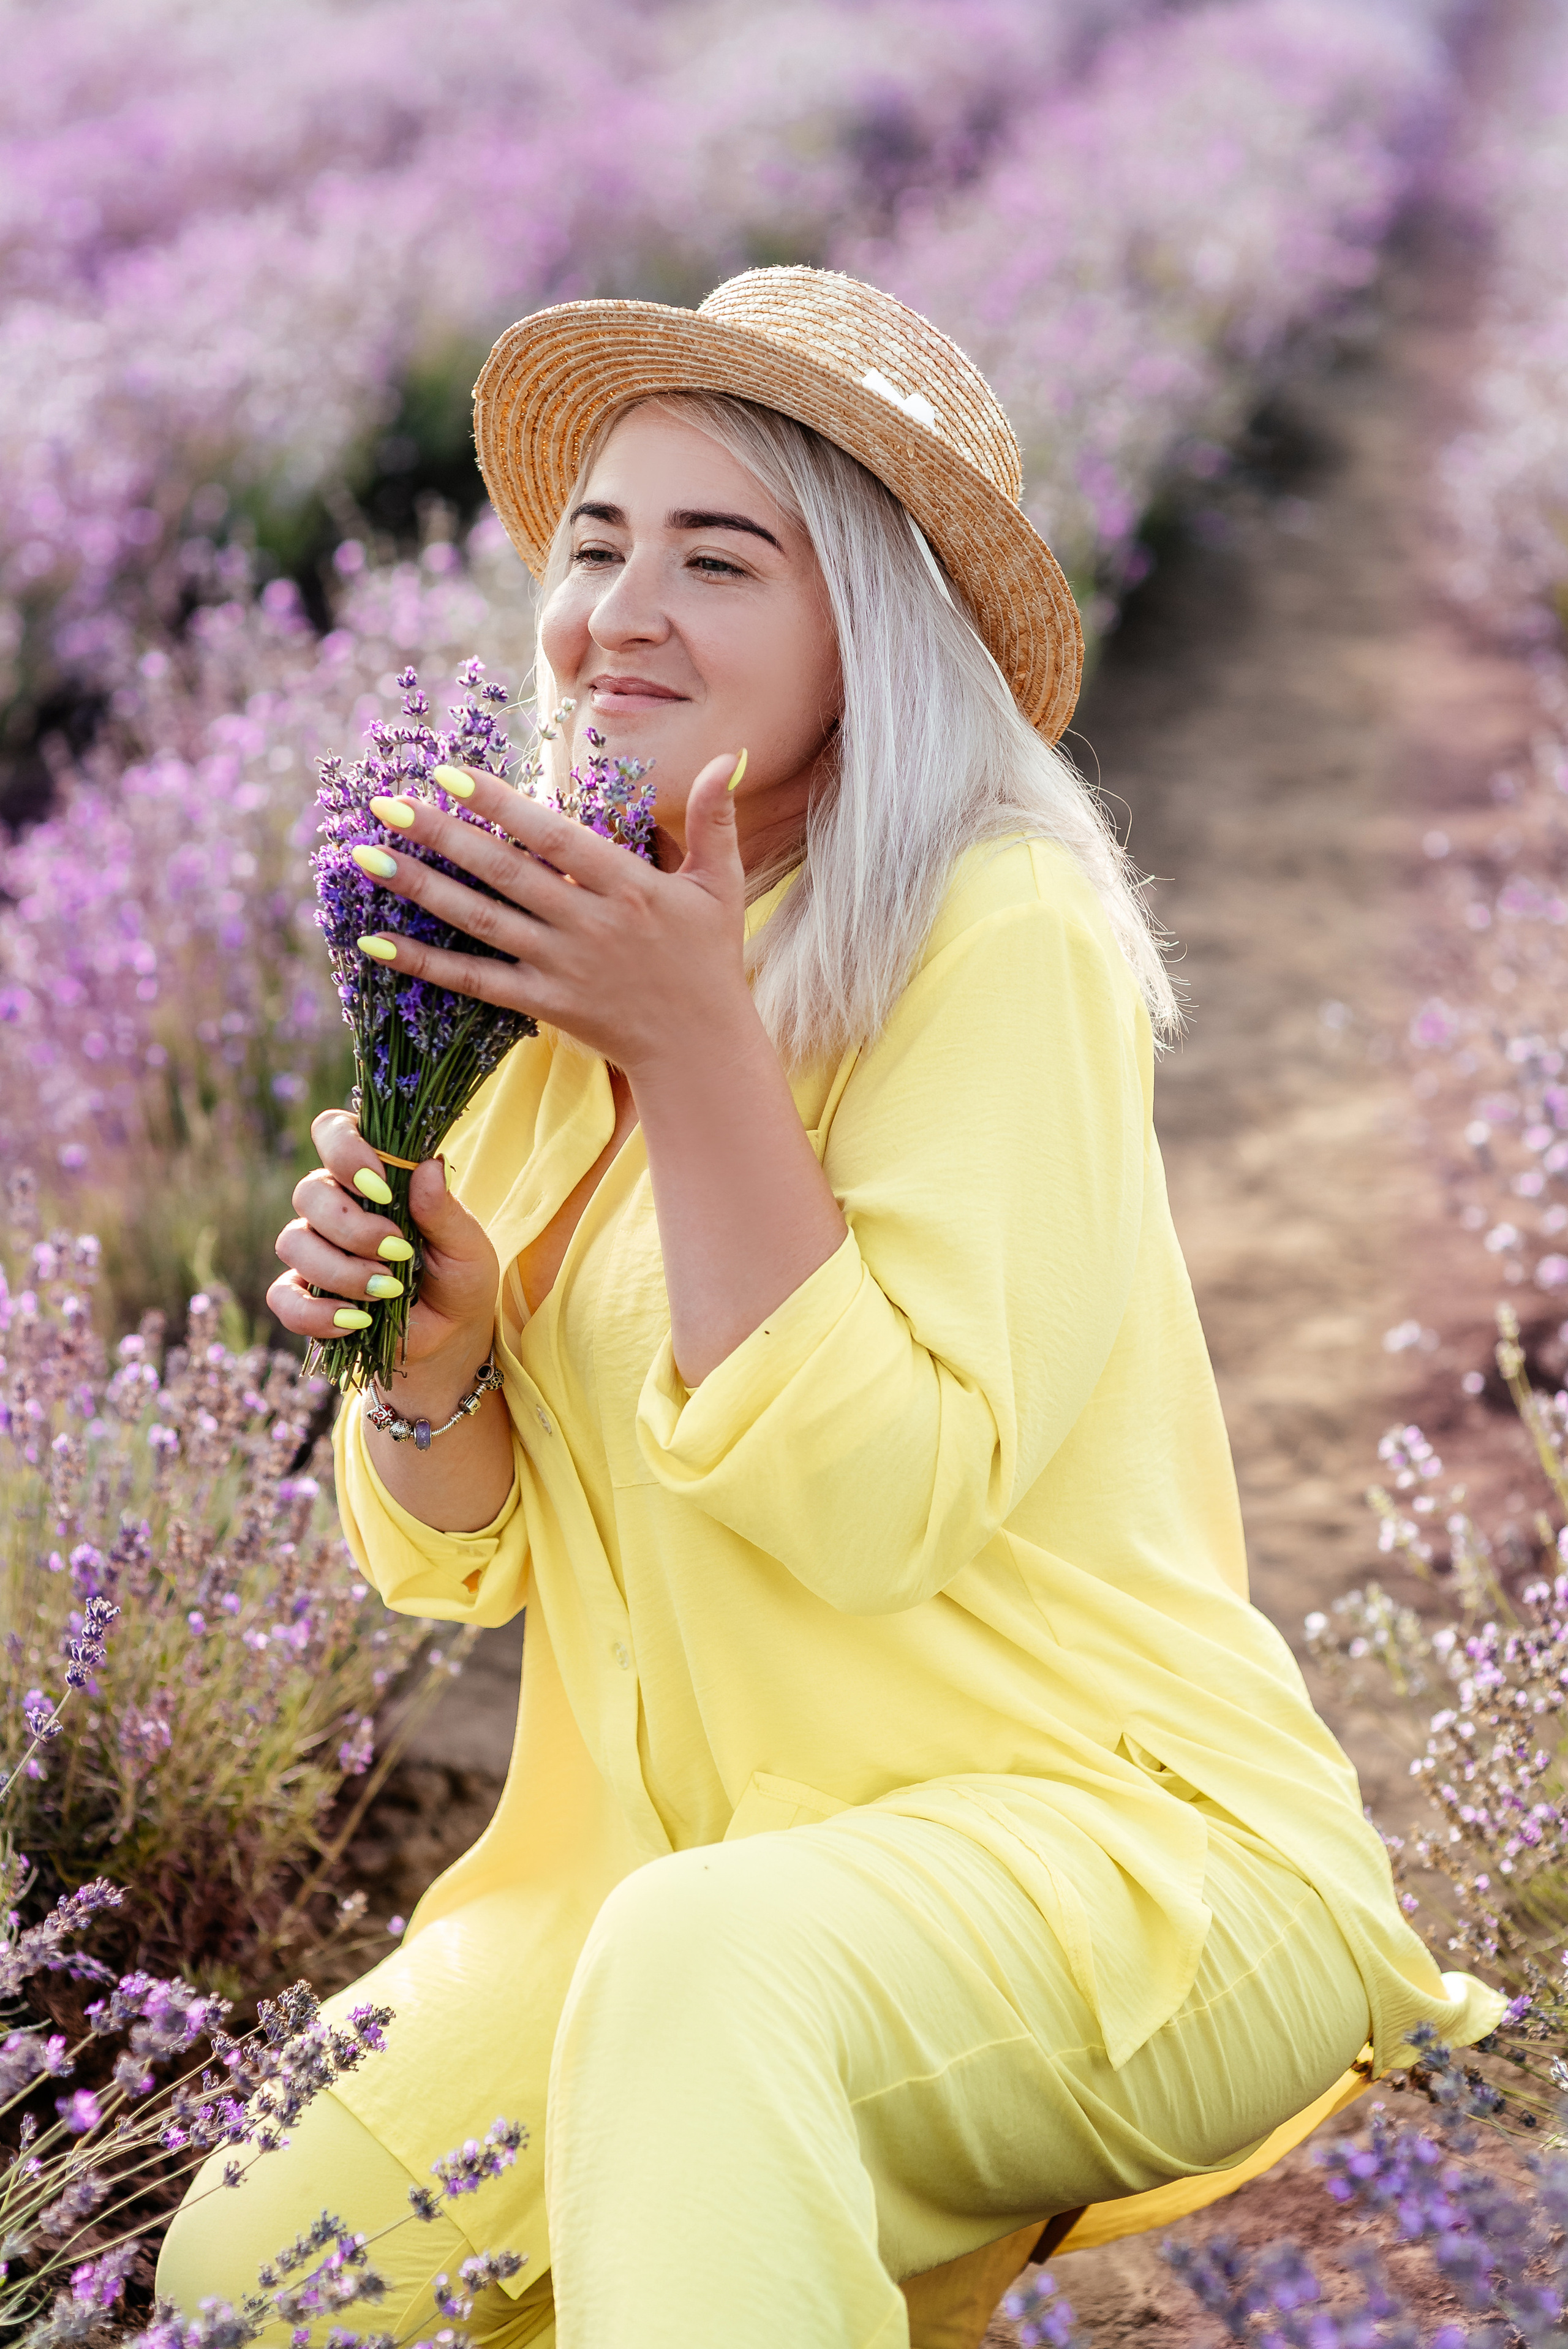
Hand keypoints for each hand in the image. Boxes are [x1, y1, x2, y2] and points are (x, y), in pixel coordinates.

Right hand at [268, 1110, 499, 1401]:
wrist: (451, 1334)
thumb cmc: (459, 1275)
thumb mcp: (466, 1244)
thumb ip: (443, 1210)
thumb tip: (428, 1167)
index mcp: (372, 1175)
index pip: (332, 1131)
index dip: (344, 1149)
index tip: (381, 1185)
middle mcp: (335, 1204)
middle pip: (310, 1191)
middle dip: (353, 1226)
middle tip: (398, 1251)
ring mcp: (315, 1249)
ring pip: (294, 1242)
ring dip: (342, 1271)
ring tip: (388, 1291)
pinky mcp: (305, 1295)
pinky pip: (283, 1297)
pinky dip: (315, 1313)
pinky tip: (354, 1321)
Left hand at [350, 753, 750, 1077]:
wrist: (699, 1047)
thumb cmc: (708, 959)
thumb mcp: (721, 885)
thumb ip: (715, 819)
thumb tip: (725, 756)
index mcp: (627, 886)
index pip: (552, 836)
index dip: (500, 804)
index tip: (450, 773)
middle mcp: (587, 923)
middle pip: (503, 872)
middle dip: (441, 835)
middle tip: (385, 803)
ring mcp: (562, 965)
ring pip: (480, 920)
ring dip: (420, 887)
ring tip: (367, 856)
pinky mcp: (544, 1003)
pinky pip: (475, 981)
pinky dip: (425, 963)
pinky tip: (376, 943)